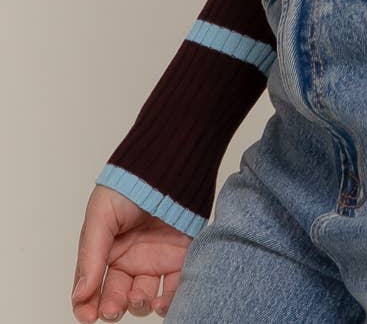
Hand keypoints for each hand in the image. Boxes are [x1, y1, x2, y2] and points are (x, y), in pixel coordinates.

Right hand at [71, 185, 192, 320]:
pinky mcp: (180, 257)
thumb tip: (80, 295)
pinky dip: (169, 301)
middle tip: (113, 308)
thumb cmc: (131, 184)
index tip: (88, 316)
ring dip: (140, 305)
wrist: (169, 165)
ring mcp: (156, 260)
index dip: (86, 306)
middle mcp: (131, 259)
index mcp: (107, 250)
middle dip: (113, 308)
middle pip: (117, 297)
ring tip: (139, 297)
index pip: (92, 287)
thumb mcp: (101, 216)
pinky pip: (175, 288)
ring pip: (145, 298)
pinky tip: (161, 302)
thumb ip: (91, 256)